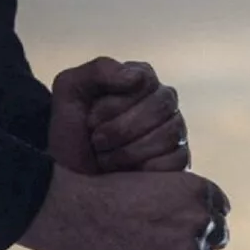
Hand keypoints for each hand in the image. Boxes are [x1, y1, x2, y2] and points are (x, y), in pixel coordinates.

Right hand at [19, 165, 229, 249]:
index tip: (186, 235)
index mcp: (198, 193)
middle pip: (213, 248)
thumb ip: (179, 207)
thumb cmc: (101, 198)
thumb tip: (190, 233)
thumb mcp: (152, 185)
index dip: (200, 228)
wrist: (73, 214)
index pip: (219, 216)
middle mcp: (201, 223)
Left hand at [49, 57, 188, 174]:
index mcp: (141, 80)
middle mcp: (163, 102)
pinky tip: (126, 173)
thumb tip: (137, 77)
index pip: (143, 82)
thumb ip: (99, 70)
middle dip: (120, 130)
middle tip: (96, 142)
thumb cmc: (71, 133)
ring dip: (128, 152)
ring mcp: (175, 131)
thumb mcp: (70, 90)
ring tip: (106, 159)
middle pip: (160, 107)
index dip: (113, 105)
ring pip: (169, 134)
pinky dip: (145, 169)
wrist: (72, 179)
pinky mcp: (179, 159)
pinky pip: (176, 160)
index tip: (90, 121)